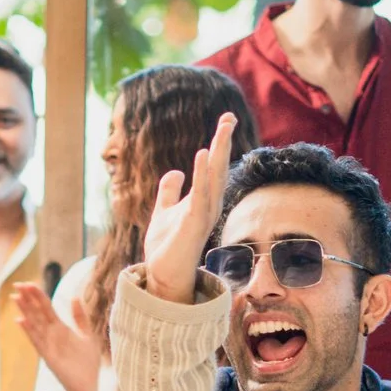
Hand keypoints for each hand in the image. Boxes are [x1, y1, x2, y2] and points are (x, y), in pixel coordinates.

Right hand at [12, 281, 102, 390]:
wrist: (88, 386)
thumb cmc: (87, 363)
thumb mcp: (87, 335)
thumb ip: (80, 317)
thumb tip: (74, 297)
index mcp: (61, 328)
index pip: (46, 308)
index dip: (38, 295)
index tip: (28, 283)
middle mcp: (52, 335)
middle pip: (37, 313)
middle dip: (28, 299)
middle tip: (17, 284)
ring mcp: (48, 345)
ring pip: (35, 325)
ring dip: (25, 311)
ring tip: (16, 298)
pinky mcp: (48, 357)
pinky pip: (37, 342)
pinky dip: (29, 331)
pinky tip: (21, 321)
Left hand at [139, 112, 237, 299]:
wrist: (161, 274)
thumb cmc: (166, 247)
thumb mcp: (164, 211)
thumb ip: (169, 192)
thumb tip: (175, 172)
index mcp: (203, 201)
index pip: (214, 168)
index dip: (220, 144)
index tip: (225, 120)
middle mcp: (209, 206)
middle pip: (219, 168)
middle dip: (224, 142)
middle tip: (229, 116)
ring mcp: (203, 215)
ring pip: (215, 178)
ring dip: (219, 153)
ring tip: (223, 128)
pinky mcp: (193, 223)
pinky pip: (200, 194)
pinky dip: (203, 174)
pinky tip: (203, 153)